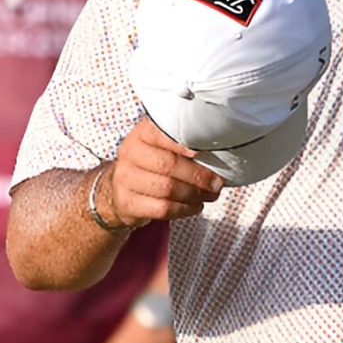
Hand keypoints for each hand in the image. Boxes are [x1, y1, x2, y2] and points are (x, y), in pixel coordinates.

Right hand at [100, 117, 223, 226]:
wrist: (121, 188)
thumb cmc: (152, 164)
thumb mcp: (161, 146)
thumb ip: (183, 144)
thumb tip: (222, 150)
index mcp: (142, 133)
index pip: (163, 133)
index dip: (184, 142)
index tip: (204, 151)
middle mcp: (130, 152)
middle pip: (168, 164)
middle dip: (198, 176)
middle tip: (217, 183)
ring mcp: (125, 178)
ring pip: (166, 188)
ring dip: (194, 194)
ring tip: (210, 195)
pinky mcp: (126, 202)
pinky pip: (161, 209)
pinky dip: (184, 210)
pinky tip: (195, 206)